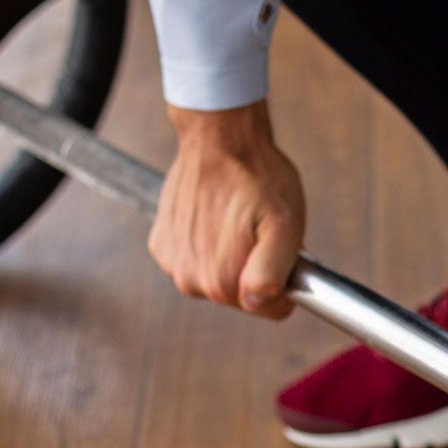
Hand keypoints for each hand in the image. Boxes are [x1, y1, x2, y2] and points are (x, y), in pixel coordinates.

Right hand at [150, 100, 304, 318]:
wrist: (219, 139)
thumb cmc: (257, 177)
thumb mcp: (285, 225)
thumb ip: (274, 273)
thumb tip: (258, 302)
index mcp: (221, 282)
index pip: (268, 308)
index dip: (284, 281)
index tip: (284, 252)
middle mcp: (191, 280)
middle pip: (241, 295)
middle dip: (257, 268)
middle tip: (261, 230)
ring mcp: (172, 263)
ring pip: (218, 277)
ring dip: (232, 255)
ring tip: (237, 220)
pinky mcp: (162, 245)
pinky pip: (196, 259)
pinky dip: (208, 243)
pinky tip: (215, 217)